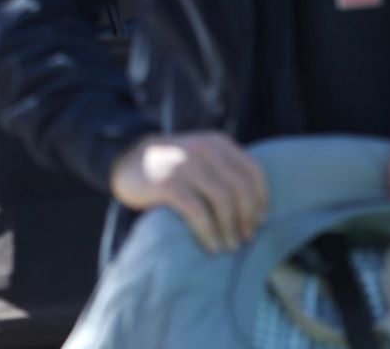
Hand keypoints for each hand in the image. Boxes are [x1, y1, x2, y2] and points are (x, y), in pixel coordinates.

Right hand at [110, 131, 267, 252]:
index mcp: (217, 143)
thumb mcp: (201, 157)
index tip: (260, 222)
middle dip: (247, 219)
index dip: (262, 201)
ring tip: (230, 247)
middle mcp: (203, 150)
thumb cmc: (172, 168)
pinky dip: (209, 234)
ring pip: (223, 201)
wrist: (127, 162)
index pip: (254, 172)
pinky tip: (212, 247)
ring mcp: (184, 165)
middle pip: (241, 190)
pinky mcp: (167, 184)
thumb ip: (225, 170)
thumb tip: (258, 208)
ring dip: (230, 229)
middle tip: (246, 239)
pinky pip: (197, 213)